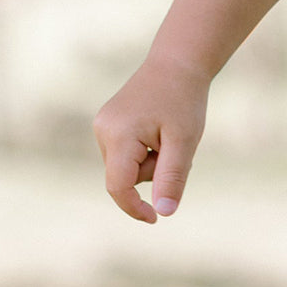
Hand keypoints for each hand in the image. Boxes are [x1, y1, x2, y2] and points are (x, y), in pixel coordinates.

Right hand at [92, 55, 209, 223]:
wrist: (175, 66)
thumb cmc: (183, 102)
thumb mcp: (184, 143)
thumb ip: (173, 178)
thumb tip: (164, 213)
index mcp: (118, 135)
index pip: (117, 186)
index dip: (134, 208)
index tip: (155, 220)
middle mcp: (102, 131)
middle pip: (127, 178)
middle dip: (155, 174)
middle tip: (177, 149)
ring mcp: (103, 127)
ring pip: (129, 168)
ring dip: (153, 163)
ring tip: (169, 137)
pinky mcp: (108, 126)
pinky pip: (129, 155)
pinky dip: (148, 153)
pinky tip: (159, 133)